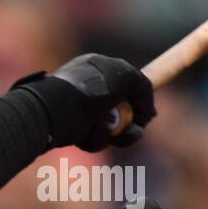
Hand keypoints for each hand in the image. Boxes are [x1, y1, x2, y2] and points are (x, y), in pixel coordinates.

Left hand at [15, 53, 156, 151]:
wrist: (58, 110)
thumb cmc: (92, 88)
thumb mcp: (128, 76)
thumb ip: (144, 89)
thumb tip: (149, 115)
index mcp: (98, 69)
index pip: (125, 85)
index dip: (138, 101)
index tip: (145, 114)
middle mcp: (89, 89)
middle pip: (122, 111)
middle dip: (132, 124)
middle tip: (135, 129)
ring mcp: (80, 110)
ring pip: (111, 129)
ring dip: (117, 134)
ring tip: (112, 132)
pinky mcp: (72, 131)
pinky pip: (94, 140)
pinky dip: (97, 139)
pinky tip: (89, 133)